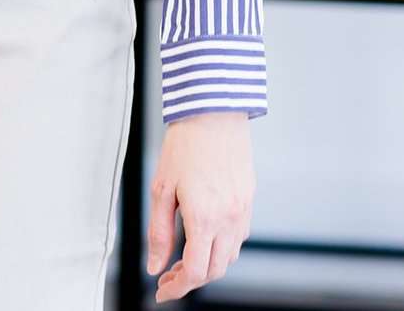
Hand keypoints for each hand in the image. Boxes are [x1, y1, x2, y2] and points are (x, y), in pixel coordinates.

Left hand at [146, 111, 254, 301]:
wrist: (213, 112)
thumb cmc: (184, 145)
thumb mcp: (162, 189)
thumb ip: (158, 232)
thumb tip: (155, 265)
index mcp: (204, 218)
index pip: (195, 272)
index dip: (177, 287)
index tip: (162, 290)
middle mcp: (229, 219)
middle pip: (214, 270)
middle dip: (191, 279)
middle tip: (169, 275)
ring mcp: (242, 211)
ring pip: (229, 256)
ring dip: (207, 265)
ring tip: (183, 257)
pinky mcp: (249, 200)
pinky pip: (238, 237)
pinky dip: (221, 247)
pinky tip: (204, 237)